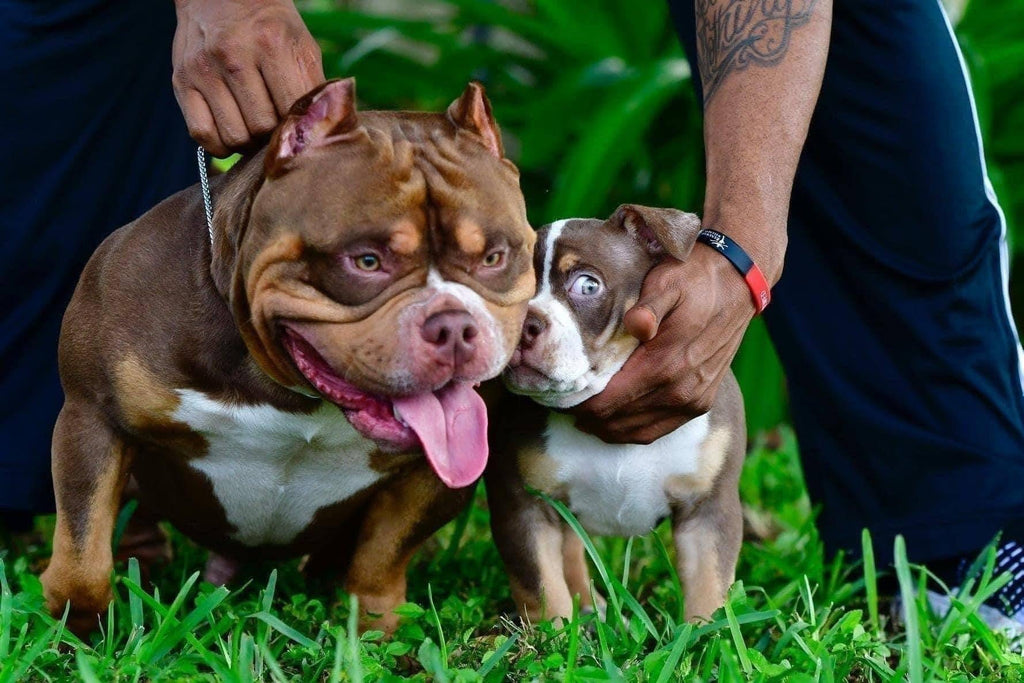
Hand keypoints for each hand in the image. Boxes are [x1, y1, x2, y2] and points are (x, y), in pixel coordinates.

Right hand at [172, 0, 324, 156]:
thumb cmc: (271, 27)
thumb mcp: (302, 46)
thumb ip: (314, 88)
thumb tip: (320, 131)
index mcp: (272, 44)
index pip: (290, 111)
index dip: (297, 126)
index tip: (298, 125)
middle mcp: (234, 55)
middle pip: (262, 127)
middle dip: (273, 134)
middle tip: (276, 127)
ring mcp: (204, 68)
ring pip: (234, 136)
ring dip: (249, 143)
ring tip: (256, 131)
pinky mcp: (181, 80)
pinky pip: (201, 134)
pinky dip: (219, 146)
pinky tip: (231, 134)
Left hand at [572, 246, 754, 443]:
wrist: (737, 284)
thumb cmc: (694, 279)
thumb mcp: (667, 282)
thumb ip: (649, 306)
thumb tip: (636, 325)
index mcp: (665, 365)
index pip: (607, 401)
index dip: (577, 404)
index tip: (557, 393)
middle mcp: (680, 391)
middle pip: (615, 420)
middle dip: (585, 415)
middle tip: (561, 401)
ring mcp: (692, 402)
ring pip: (634, 432)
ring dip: (604, 426)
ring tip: (580, 412)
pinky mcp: (699, 404)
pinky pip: (656, 431)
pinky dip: (630, 430)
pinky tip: (611, 420)